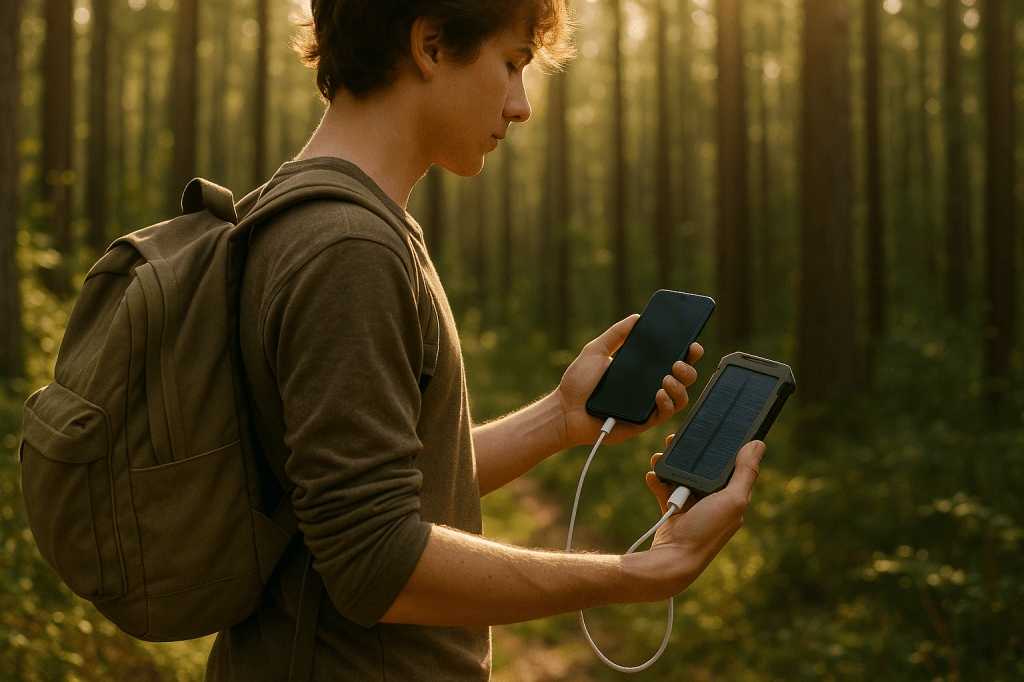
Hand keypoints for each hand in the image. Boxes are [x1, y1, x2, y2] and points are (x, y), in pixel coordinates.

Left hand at [552, 315, 703, 447]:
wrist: (565, 410)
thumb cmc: (578, 383)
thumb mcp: (596, 350)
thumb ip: (616, 334)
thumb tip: (637, 318)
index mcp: (642, 370)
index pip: (672, 359)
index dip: (688, 352)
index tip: (692, 343)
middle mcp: (649, 386)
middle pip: (683, 378)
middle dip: (688, 368)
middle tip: (678, 362)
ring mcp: (648, 405)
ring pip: (680, 398)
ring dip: (680, 387)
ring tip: (667, 378)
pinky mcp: (643, 422)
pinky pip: (665, 414)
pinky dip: (666, 403)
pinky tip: (658, 393)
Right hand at [640, 436, 764, 598]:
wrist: (673, 560)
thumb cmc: (706, 532)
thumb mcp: (732, 500)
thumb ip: (746, 472)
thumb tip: (759, 444)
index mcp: (733, 499)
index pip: (729, 467)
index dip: (720, 449)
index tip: (709, 432)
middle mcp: (715, 502)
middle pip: (702, 469)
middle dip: (689, 455)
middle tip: (675, 440)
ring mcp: (693, 507)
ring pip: (681, 476)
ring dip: (669, 465)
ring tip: (659, 457)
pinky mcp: (674, 512)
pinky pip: (665, 489)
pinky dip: (658, 481)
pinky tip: (652, 475)